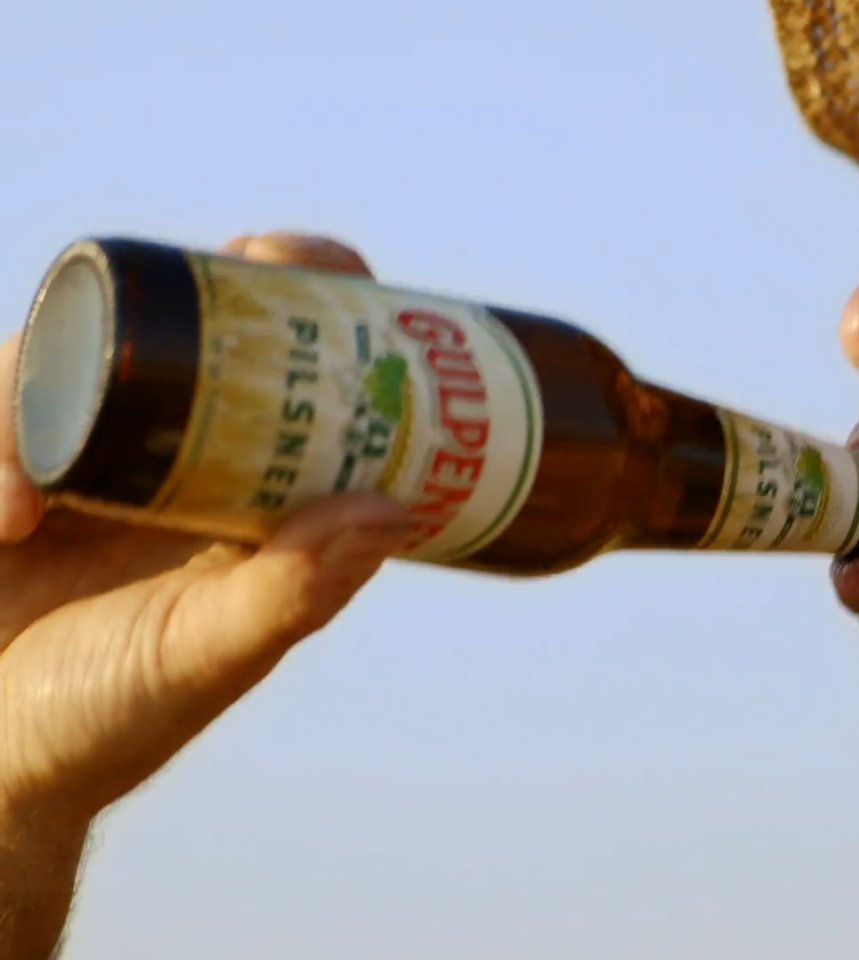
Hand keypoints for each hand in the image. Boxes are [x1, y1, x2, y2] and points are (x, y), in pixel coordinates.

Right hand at [0, 232, 404, 959]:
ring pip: (67, 357)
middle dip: (194, 287)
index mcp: (239, 488)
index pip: (290, 367)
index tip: (335, 267)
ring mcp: (76, 448)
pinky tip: (6, 521)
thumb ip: (291, 591)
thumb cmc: (109, 716)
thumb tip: (392, 508)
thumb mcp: (203, 653)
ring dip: (50, 393)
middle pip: (181, 324)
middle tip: (225, 273)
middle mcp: (165, 453)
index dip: (318, 299)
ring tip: (29, 509)